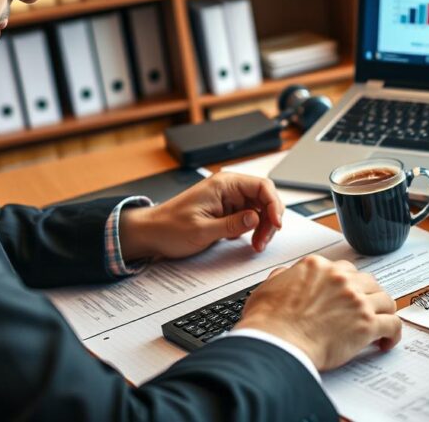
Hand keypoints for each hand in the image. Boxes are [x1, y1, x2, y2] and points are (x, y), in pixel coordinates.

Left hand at [118, 172, 283, 260]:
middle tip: (263, 241)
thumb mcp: (201, 230)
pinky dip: (255, 230)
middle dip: (270, 220)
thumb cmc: (170, 227)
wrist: (152, 233)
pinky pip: (250, 217)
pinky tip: (248, 241)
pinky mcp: (228, 211)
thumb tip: (256, 218)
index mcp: (224, 184)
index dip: (274, 205)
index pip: (262, 186)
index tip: (276, 224)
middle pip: (264, 198)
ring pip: (260, 209)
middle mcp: (229, 188)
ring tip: (256, 244)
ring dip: (264, 227)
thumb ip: (231, 224)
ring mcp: (229, 200)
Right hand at [234, 255, 401, 370]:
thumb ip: (282, 277)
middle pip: (368, 281)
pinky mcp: (367, 324)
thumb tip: (284, 276)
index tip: (349, 294)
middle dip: (367, 295)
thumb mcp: (268, 288)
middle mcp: (340, 279)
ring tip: (380, 323)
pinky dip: (393, 333)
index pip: (344, 269)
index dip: (348, 284)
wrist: (277, 343)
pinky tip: (386, 341)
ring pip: (385, 299)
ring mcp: (356, 300)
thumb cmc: (269, 322)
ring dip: (383, 311)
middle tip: (364, 308)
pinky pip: (393, 324)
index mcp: (318, 267)